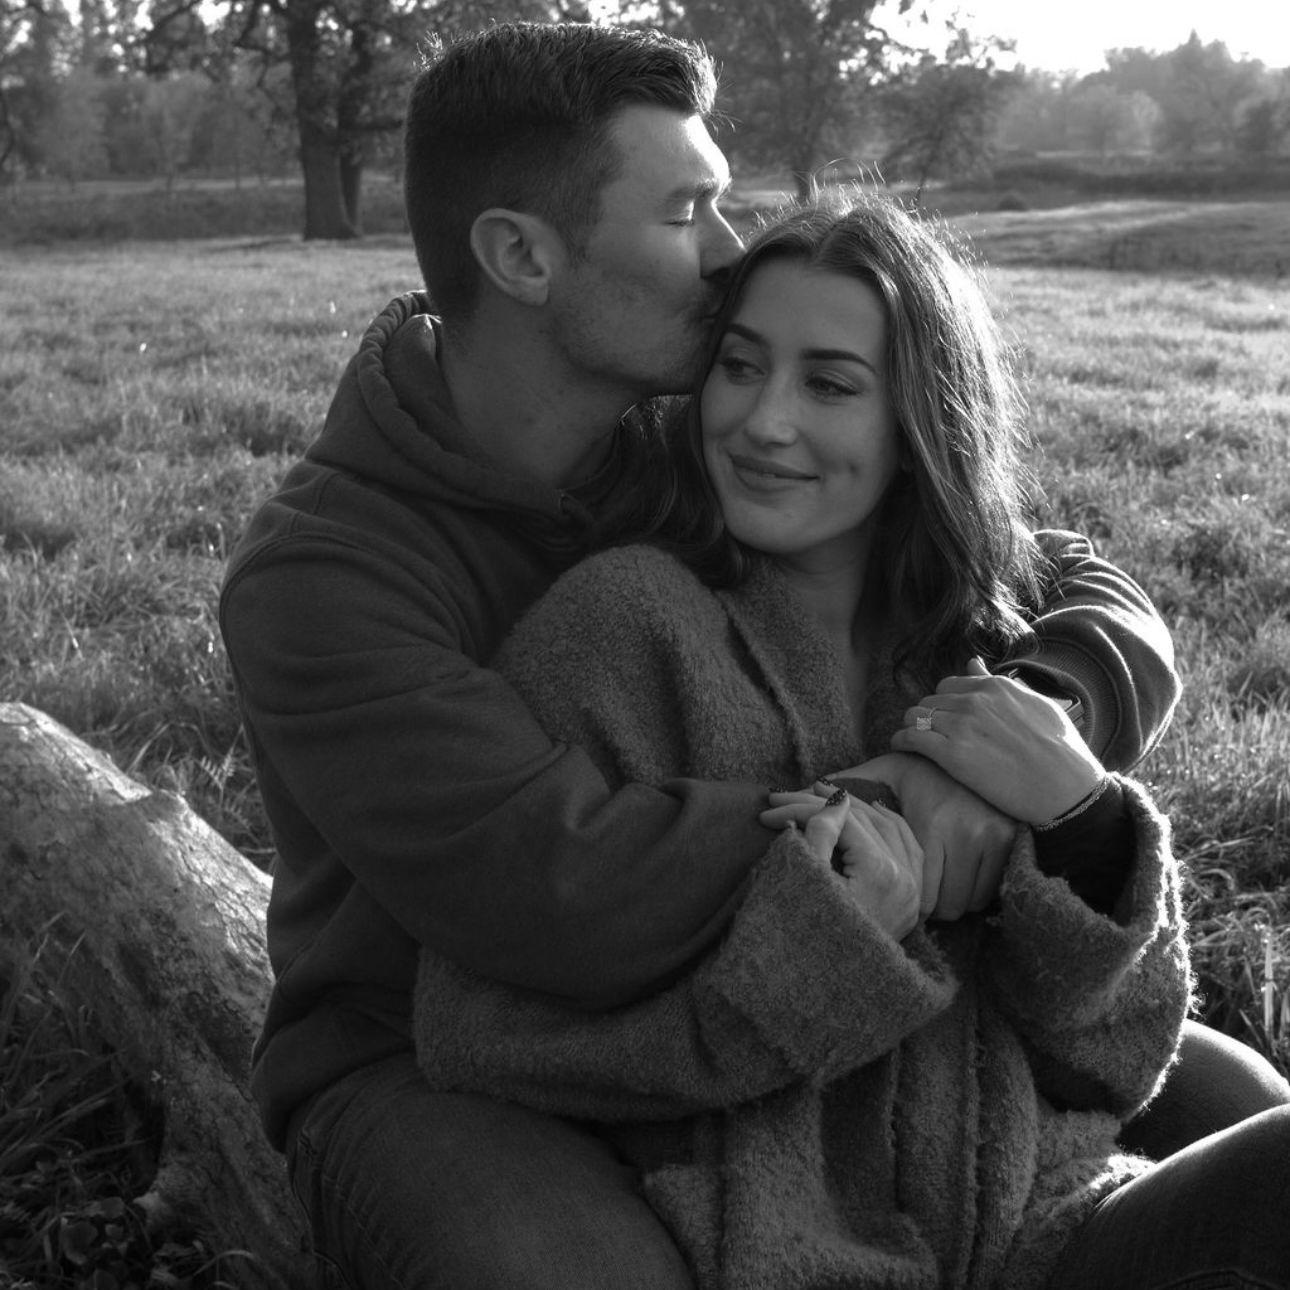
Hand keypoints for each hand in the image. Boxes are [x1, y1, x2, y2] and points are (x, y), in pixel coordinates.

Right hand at [760, 790, 922, 940]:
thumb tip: (836, 799)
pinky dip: (887, 826)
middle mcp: (906, 879)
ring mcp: (913, 891)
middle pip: (865, 820)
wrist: (828, 998)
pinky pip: (908, 848)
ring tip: (822, 796)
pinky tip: (869, 813)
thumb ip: (820, 834)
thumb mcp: (808, 883)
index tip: (768, 810)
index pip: (841, 821)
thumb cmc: (809, 940)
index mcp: (881, 873)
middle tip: (787, 796)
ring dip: (856, 809)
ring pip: (890, 828)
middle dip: (823, 804)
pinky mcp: (912, 902)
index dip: (802, 808)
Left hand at [812, 754, 1016, 921]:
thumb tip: (790, 793)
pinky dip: (974, 891)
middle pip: (946, 906)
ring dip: (952, 900)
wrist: (972, 745)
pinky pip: (991, 891)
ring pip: (970, 903)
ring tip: (936, 884)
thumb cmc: (920, 765)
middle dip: (928, 906)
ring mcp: (992, 838)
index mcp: (931, 822)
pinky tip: (959, 876)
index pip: (921, 894)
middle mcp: (966, 833)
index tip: (896, 894)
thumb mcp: (882, 771)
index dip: (906, 900)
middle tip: (916, 894)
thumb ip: (845, 788)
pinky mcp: (1010, 840)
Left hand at [891, 658, 1103, 823]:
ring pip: (914, 716)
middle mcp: (974, 701)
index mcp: (994, 687)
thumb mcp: (1035, 704)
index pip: (948, 685)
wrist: (1067, 787)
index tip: (943, 719)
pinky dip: (901, 742)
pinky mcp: (951, 754)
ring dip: (911, 727)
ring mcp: (961, 726)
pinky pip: (910, 738)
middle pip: (928, 701)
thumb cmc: (1061, 750)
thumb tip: (973, 663)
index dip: (943, 703)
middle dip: (926, 716)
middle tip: (929, 734)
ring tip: (913, 741)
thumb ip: (998, 684)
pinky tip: (901, 748)